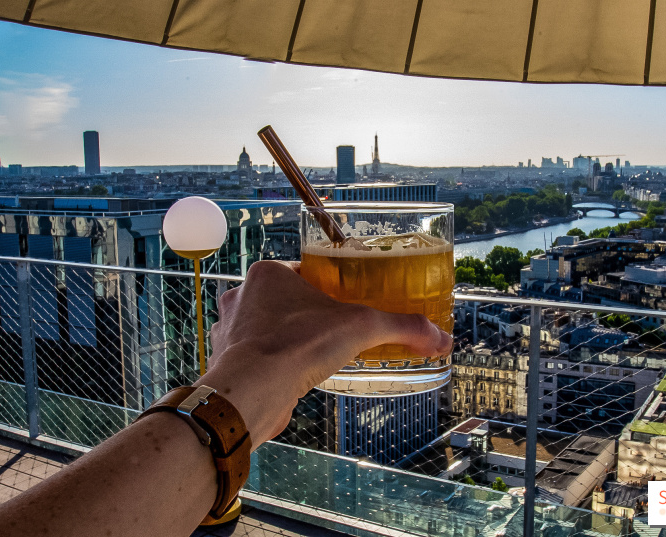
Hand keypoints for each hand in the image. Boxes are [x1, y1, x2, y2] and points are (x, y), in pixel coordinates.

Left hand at [200, 260, 451, 446]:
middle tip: (329, 329)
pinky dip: (267, 366)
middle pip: (280, 300)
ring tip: (308, 355)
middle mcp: (242, 297)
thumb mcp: (361, 327)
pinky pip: (250, 358)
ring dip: (281, 339)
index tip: (340, 301)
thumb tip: (440, 337)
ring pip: (261, 329)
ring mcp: (229, 331)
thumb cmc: (297, 345)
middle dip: (302, 314)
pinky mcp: (225, 363)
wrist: (251, 392)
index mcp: (268, 274)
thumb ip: (401, 327)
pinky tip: (287, 378)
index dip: (322, 286)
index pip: (300, 272)